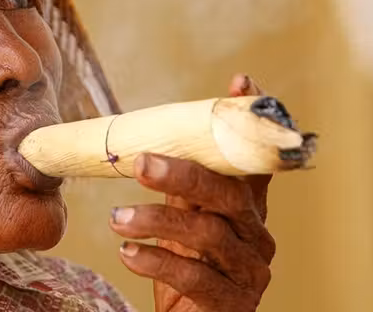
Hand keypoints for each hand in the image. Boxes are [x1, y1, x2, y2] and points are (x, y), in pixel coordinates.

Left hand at [109, 74, 274, 311]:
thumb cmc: (185, 261)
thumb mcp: (184, 216)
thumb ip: (181, 183)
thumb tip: (145, 137)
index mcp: (245, 206)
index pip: (254, 159)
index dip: (249, 122)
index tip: (240, 82)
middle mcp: (255, 233)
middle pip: (228, 194)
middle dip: (185, 174)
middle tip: (141, 163)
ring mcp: (248, 270)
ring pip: (208, 235)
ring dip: (158, 220)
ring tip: (117, 217)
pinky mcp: (232, 303)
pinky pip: (196, 278)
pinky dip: (158, 262)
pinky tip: (128, 253)